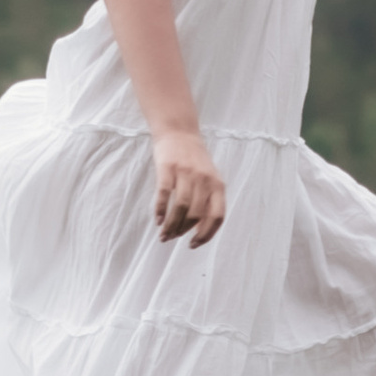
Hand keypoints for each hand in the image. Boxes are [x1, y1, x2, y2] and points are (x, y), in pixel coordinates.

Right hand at [152, 127, 226, 246]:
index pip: (217, 216)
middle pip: (196, 215)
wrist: (179, 131)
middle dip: (183, 232)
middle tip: (172, 238)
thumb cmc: (194, 160)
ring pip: (180, 208)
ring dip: (171, 225)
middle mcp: (204, 179)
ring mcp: (186, 173)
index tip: (194, 244)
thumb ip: (208, 200)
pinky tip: (158, 220)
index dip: (206, 234)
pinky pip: (164, 194)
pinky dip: (160, 210)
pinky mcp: (167, 168)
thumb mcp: (209, 178)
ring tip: (164, 235)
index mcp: (218, 184)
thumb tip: (198, 229)